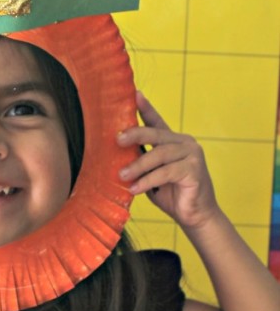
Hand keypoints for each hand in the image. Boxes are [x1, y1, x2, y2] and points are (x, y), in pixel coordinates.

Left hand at [116, 92, 218, 229]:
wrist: (195, 216)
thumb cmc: (171, 195)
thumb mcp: (150, 175)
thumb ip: (140, 161)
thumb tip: (115, 153)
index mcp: (173, 141)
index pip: (156, 122)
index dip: (146, 107)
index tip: (134, 94)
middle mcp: (184, 143)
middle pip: (156, 134)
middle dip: (135, 134)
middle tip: (117, 140)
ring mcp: (192, 155)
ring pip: (160, 155)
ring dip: (138, 165)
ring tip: (122, 175)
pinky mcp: (195, 170)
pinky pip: (166, 172)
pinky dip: (149, 180)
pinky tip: (135, 188)